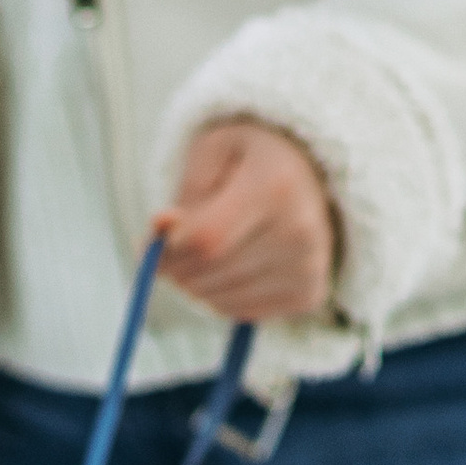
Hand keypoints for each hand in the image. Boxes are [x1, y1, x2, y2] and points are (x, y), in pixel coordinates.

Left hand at [155, 118, 337, 325]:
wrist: (311, 177)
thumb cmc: (252, 160)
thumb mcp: (213, 151)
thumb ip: (184, 192)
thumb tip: (161, 230)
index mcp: (276, 185)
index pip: (207, 239)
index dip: (168, 251)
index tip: (154, 244)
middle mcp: (300, 231)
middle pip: (210, 274)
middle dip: (177, 268)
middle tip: (173, 251)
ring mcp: (308, 268)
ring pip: (220, 300)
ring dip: (197, 285)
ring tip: (206, 254)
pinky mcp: (309, 295)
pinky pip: (240, 313)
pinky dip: (222, 298)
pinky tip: (232, 269)